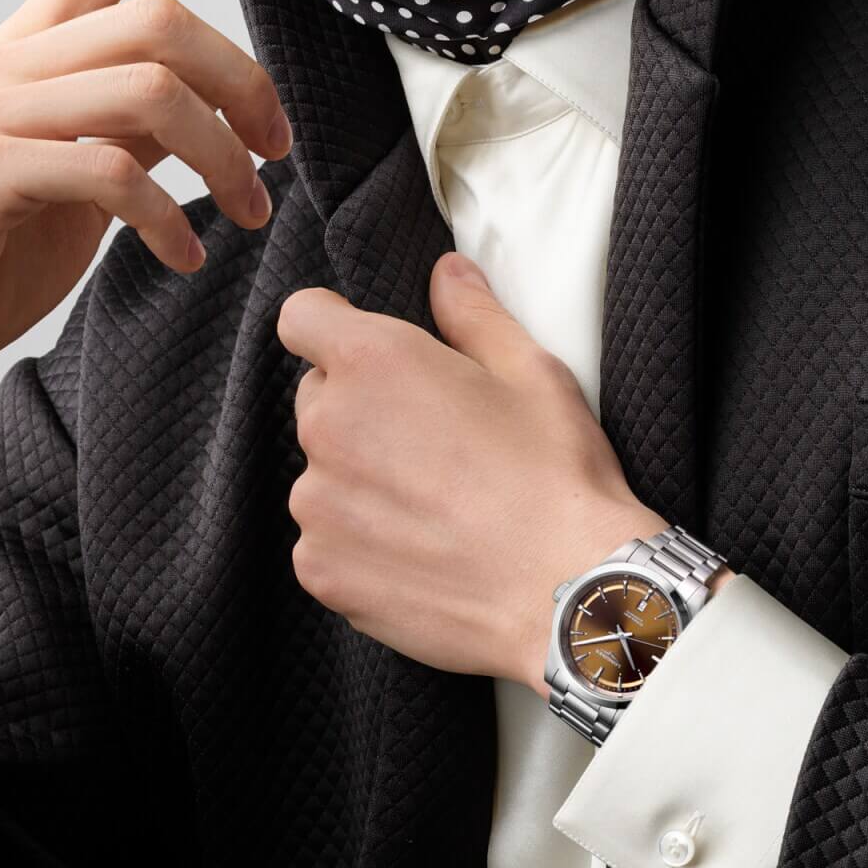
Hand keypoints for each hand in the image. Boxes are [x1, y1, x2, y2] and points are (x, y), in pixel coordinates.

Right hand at [0, 0, 293, 480]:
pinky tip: (185, 258)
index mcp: (25, 53)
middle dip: (242, 80)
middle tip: (275, 148)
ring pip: (149, 90)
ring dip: (223, 157)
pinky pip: (114, 173)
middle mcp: (3, 66)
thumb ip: (132, 129)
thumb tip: (211, 101)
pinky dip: (171, 219)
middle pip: (155, 18)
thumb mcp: (79, 180)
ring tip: (248, 212)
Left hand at [275, 250, 674, 691]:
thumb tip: (446, 272)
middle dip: (362, 412)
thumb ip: (473, 314)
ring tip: (436, 509)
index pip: (302, 318)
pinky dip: (361, 545)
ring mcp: (317, 505)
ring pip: (322, 476)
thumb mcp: (530, 373)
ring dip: (360, 483)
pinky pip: (325, 542)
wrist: (566, 594)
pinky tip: (424, 554)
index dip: (333, 329)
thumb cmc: (556, 478)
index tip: (368, 355)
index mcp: (372, 362)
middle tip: (434, 444)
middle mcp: (327, 427)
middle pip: (318, 401)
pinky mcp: (322, 569)